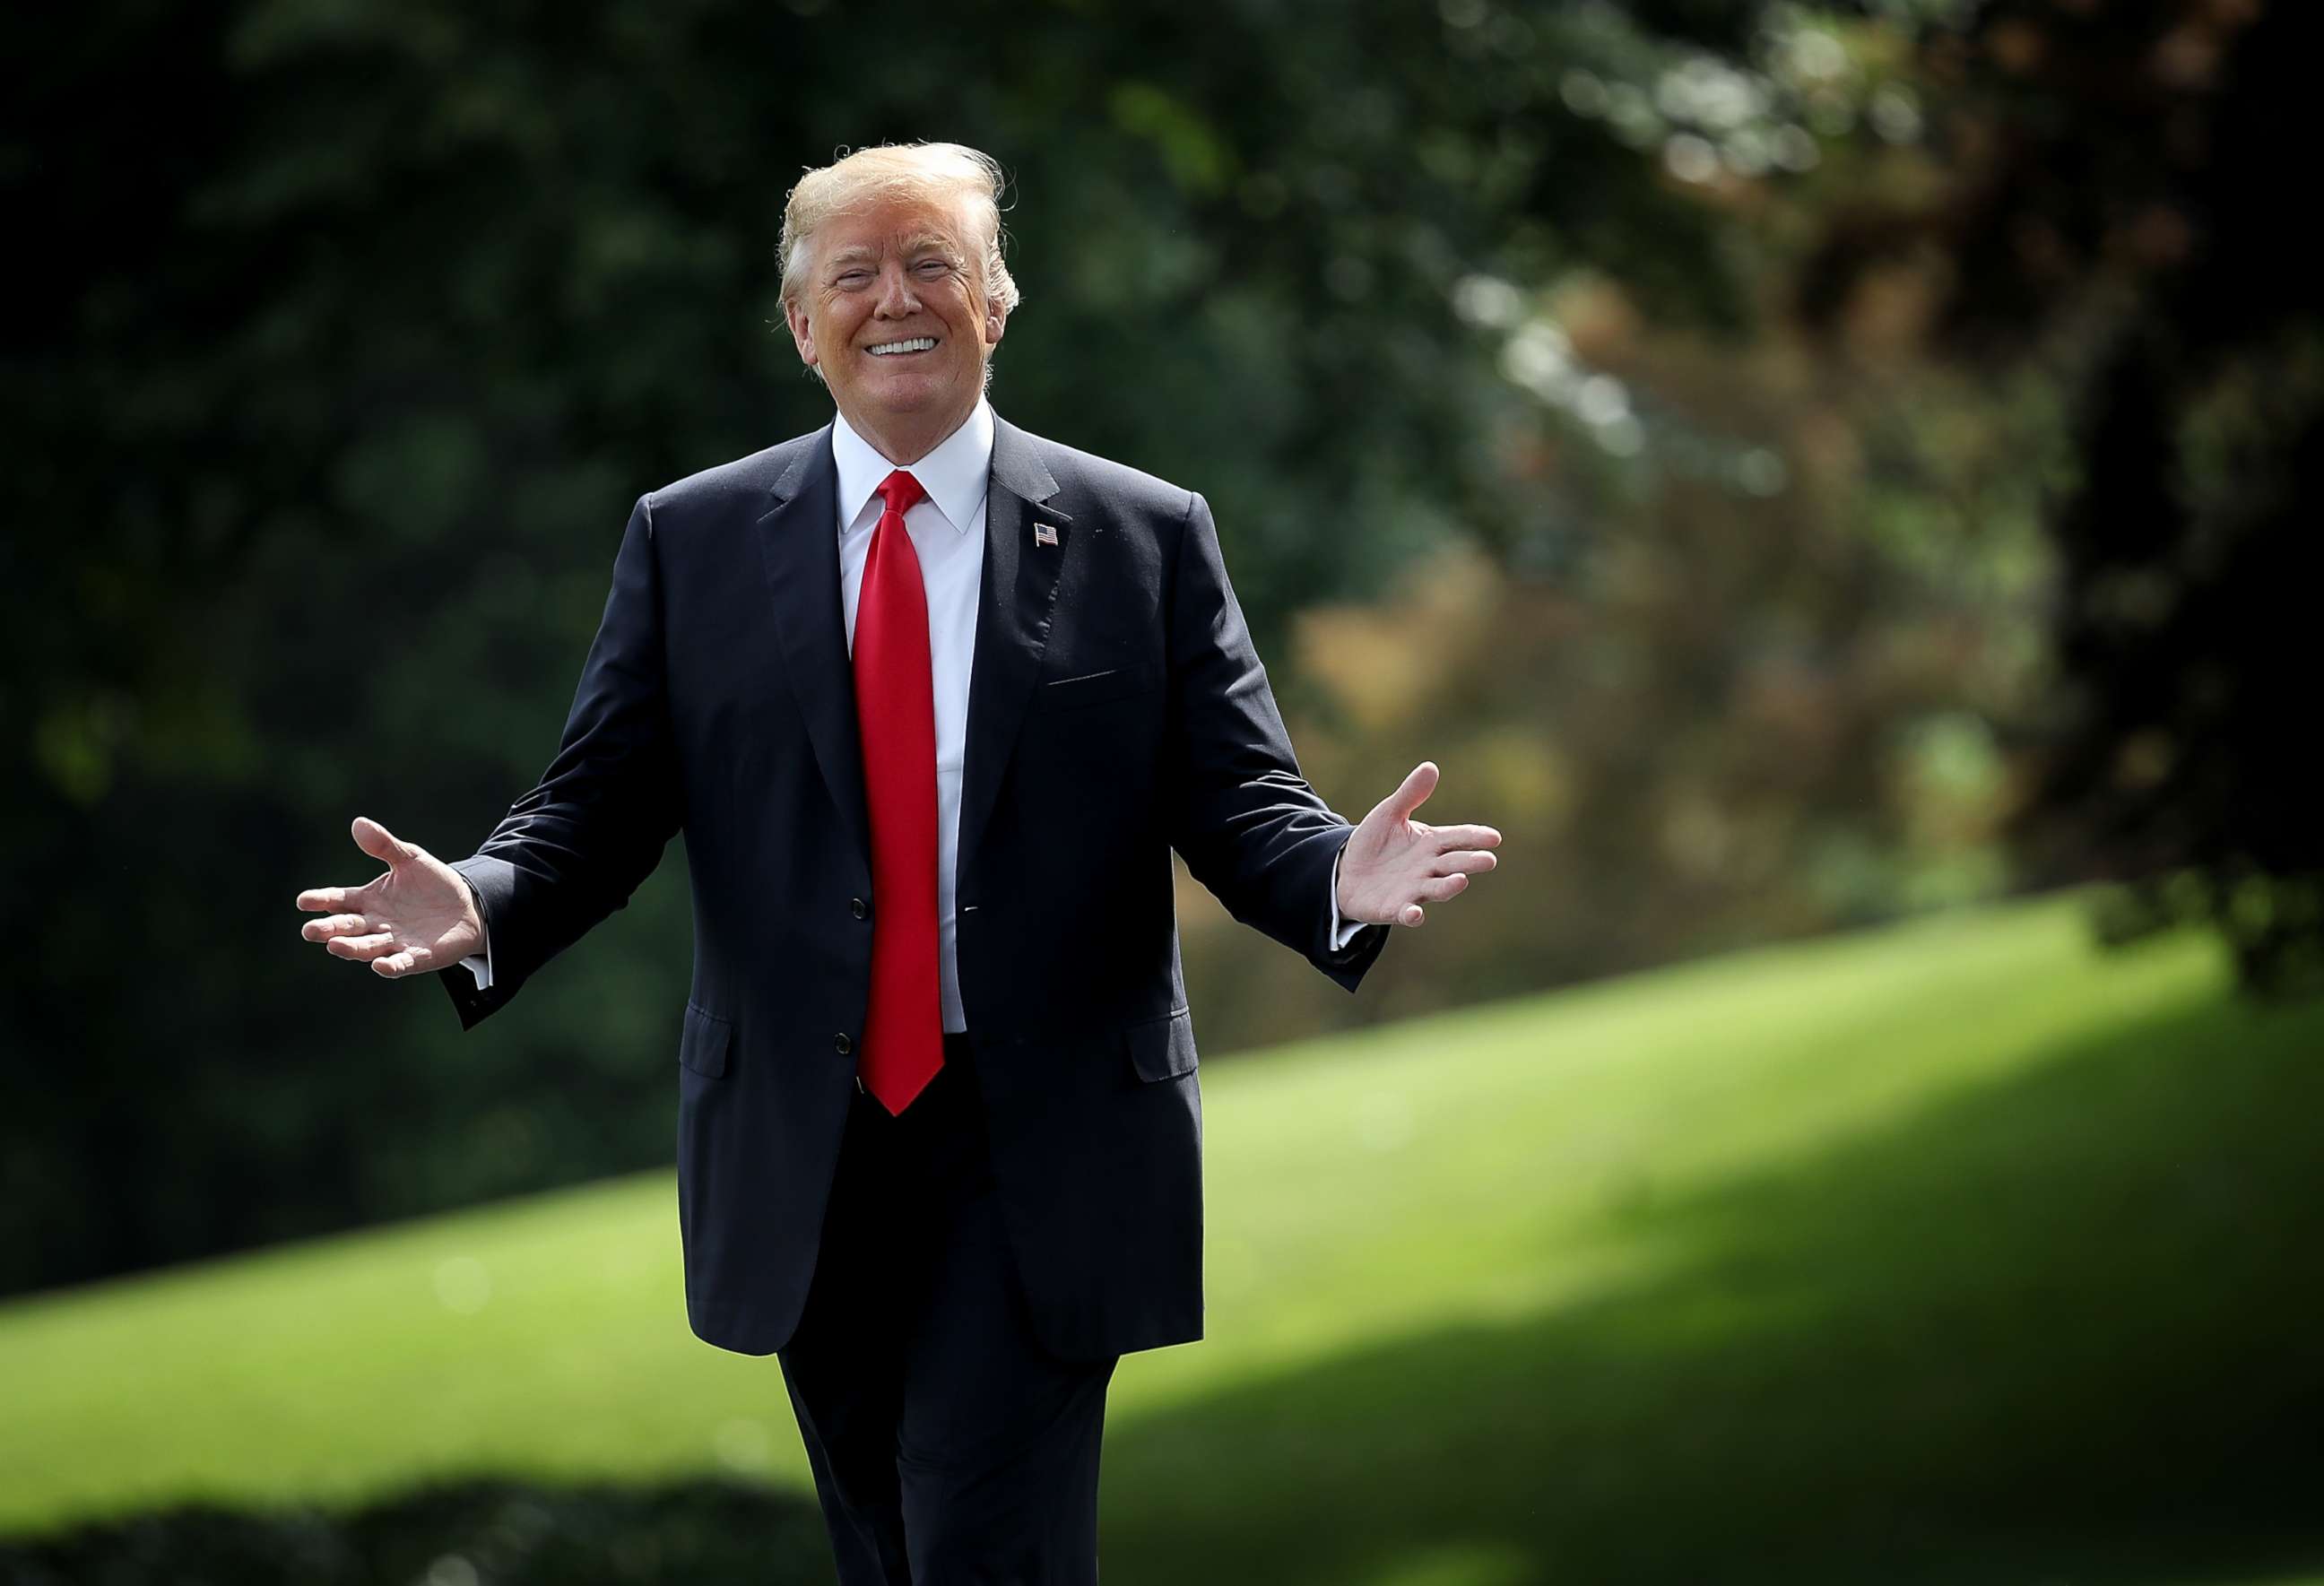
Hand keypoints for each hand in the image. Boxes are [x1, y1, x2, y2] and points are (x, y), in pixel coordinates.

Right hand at [296, 817, 483, 977]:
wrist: (468, 907)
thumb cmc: (433, 883)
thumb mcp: (411, 859)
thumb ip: (385, 845)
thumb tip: (358, 823)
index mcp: (368, 899)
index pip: (339, 900)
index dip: (321, 900)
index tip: (304, 901)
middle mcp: (375, 923)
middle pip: (346, 927)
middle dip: (328, 929)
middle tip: (310, 931)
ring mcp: (394, 942)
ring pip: (367, 948)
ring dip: (351, 948)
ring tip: (335, 945)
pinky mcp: (416, 957)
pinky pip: (400, 964)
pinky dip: (390, 966)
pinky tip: (380, 965)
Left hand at [1336, 762, 1501, 927]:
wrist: (1346, 871)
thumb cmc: (1374, 842)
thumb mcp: (1389, 814)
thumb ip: (1410, 794)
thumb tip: (1431, 767)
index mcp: (1430, 844)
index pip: (1457, 838)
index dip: (1475, 838)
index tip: (1494, 838)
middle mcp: (1428, 868)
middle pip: (1453, 864)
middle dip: (1470, 862)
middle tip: (1488, 860)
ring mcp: (1413, 889)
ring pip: (1436, 889)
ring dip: (1448, 887)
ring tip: (1461, 881)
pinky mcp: (1395, 908)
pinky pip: (1406, 912)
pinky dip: (1412, 915)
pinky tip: (1415, 913)